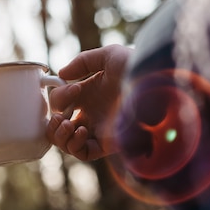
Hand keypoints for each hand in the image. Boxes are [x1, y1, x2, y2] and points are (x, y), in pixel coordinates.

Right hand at [46, 44, 131, 160]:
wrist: (156, 85)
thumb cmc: (136, 67)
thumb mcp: (108, 55)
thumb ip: (82, 62)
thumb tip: (61, 75)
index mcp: (89, 94)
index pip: (62, 102)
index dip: (61, 96)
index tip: (76, 88)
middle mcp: (92, 113)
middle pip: (61, 127)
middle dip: (53, 123)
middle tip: (62, 115)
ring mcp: (98, 129)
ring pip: (67, 144)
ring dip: (59, 136)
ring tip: (69, 124)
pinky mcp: (107, 144)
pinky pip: (83, 154)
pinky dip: (74, 145)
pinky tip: (80, 130)